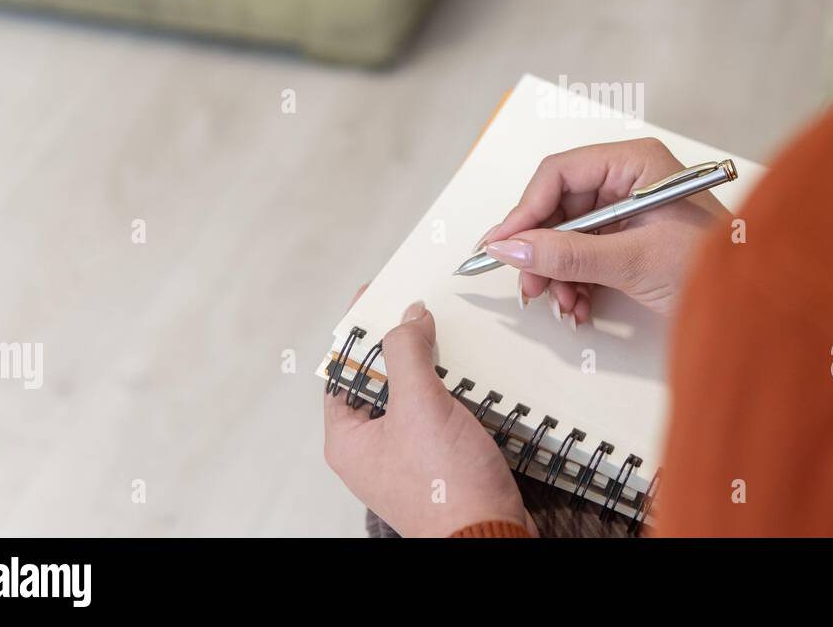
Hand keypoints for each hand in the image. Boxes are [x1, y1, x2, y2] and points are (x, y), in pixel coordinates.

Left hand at [324, 292, 533, 537]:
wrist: (490, 536)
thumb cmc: (446, 488)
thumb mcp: (420, 406)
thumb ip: (407, 353)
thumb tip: (408, 317)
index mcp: (347, 439)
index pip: (342, 370)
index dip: (359, 330)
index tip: (377, 295)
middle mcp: (370, 449)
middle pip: (378, 379)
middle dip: (401, 346)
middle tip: (420, 311)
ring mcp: (404, 456)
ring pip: (411, 395)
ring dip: (431, 367)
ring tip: (448, 339)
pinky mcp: (437, 460)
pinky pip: (437, 413)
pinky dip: (451, 391)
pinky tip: (471, 375)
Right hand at [478, 138, 730, 320]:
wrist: (758, 305)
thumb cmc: (712, 269)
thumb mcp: (633, 260)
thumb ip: (568, 253)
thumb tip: (509, 248)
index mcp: (634, 163)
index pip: (559, 174)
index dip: (525, 211)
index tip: (502, 248)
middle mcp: (629, 179)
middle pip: (559, 206)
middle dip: (542, 251)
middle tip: (531, 289)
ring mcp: (630, 211)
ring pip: (568, 236)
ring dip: (558, 274)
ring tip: (565, 307)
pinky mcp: (633, 240)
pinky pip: (586, 255)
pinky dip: (577, 283)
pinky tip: (581, 309)